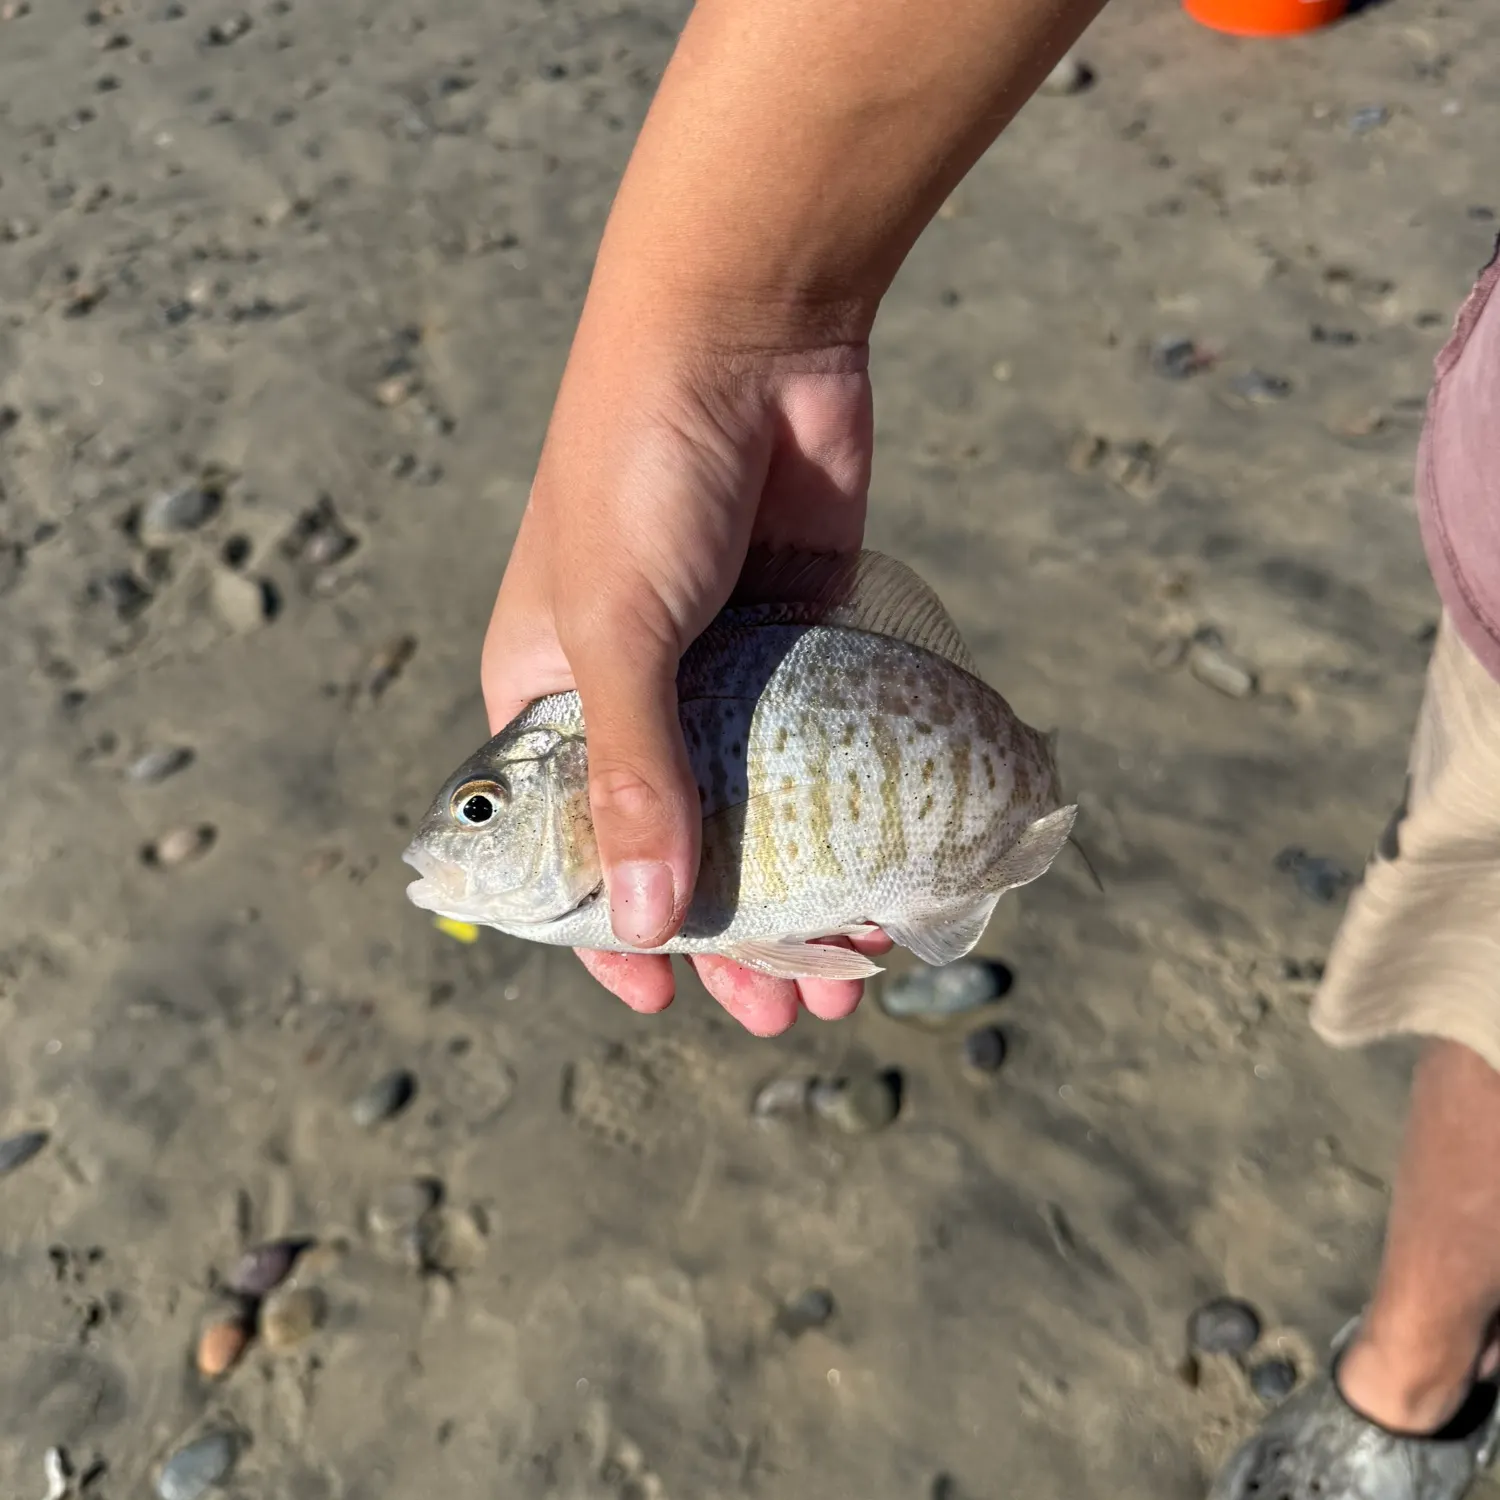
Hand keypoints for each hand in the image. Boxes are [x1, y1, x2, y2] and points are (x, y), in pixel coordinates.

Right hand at [481, 309, 890, 1035]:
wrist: (744, 330)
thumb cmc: (634, 470)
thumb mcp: (614, 631)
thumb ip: (632, 775)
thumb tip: (647, 923)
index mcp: (547, 696)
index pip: (565, 841)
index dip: (606, 927)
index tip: (658, 999)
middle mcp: (636, 694)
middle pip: (681, 841)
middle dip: (730, 932)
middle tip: (784, 1008)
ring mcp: (728, 670)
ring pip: (767, 810)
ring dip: (803, 893)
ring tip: (849, 975)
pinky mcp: (808, 641)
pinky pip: (829, 751)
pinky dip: (853, 816)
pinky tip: (893, 878)